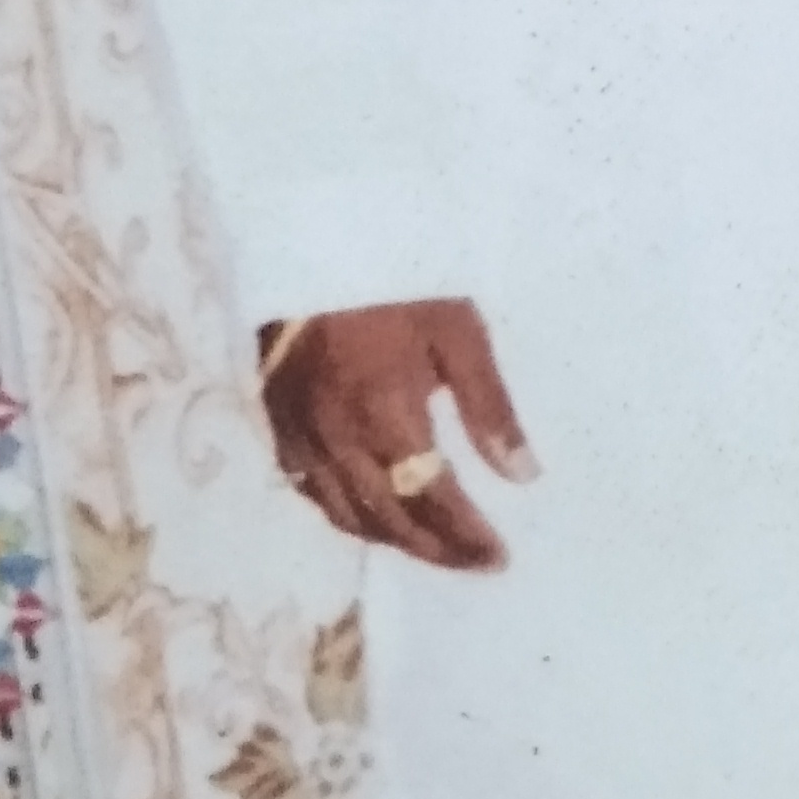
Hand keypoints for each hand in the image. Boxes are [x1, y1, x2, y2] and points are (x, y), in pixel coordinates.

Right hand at [258, 299, 537, 568]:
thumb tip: (522, 476)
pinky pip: (308, 490)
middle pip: (387, 519)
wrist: (309, 235)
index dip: (465, 536)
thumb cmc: (394, 276)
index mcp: (385, 414)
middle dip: (434, 550)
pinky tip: (370, 513)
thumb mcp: (457, 329)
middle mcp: (336, 437)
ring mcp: (299, 433)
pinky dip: (344, 514)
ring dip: (390, 540)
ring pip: (343, 513)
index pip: (431, 500)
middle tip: (474, 563)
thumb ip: (488, 406)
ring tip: (432, 547)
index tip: (499, 557)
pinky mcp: (276, 420)